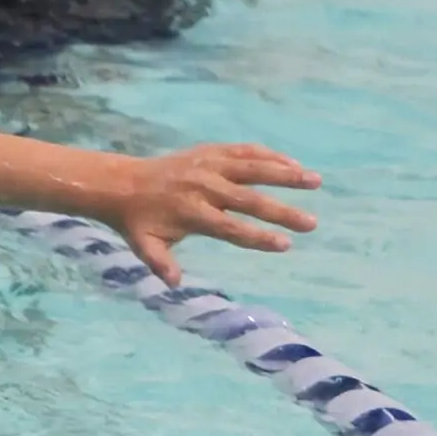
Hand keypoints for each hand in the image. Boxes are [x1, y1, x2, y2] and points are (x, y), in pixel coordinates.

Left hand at [111, 143, 319, 285]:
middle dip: (282, 211)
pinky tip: (293, 163)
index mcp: (191, 213)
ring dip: (285, 174)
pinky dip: (269, 155)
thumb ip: (160, 263)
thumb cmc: (137, 221)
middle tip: (311, 223)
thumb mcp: (144, 245)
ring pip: (252, 168)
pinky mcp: (210, 151)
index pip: (231, 228)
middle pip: (249, 200)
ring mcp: (208, 165)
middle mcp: (203, 187)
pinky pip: (244, 151)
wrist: (121, 182)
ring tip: (315, 181)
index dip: (258, 237)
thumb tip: (173, 285)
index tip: (286, 245)